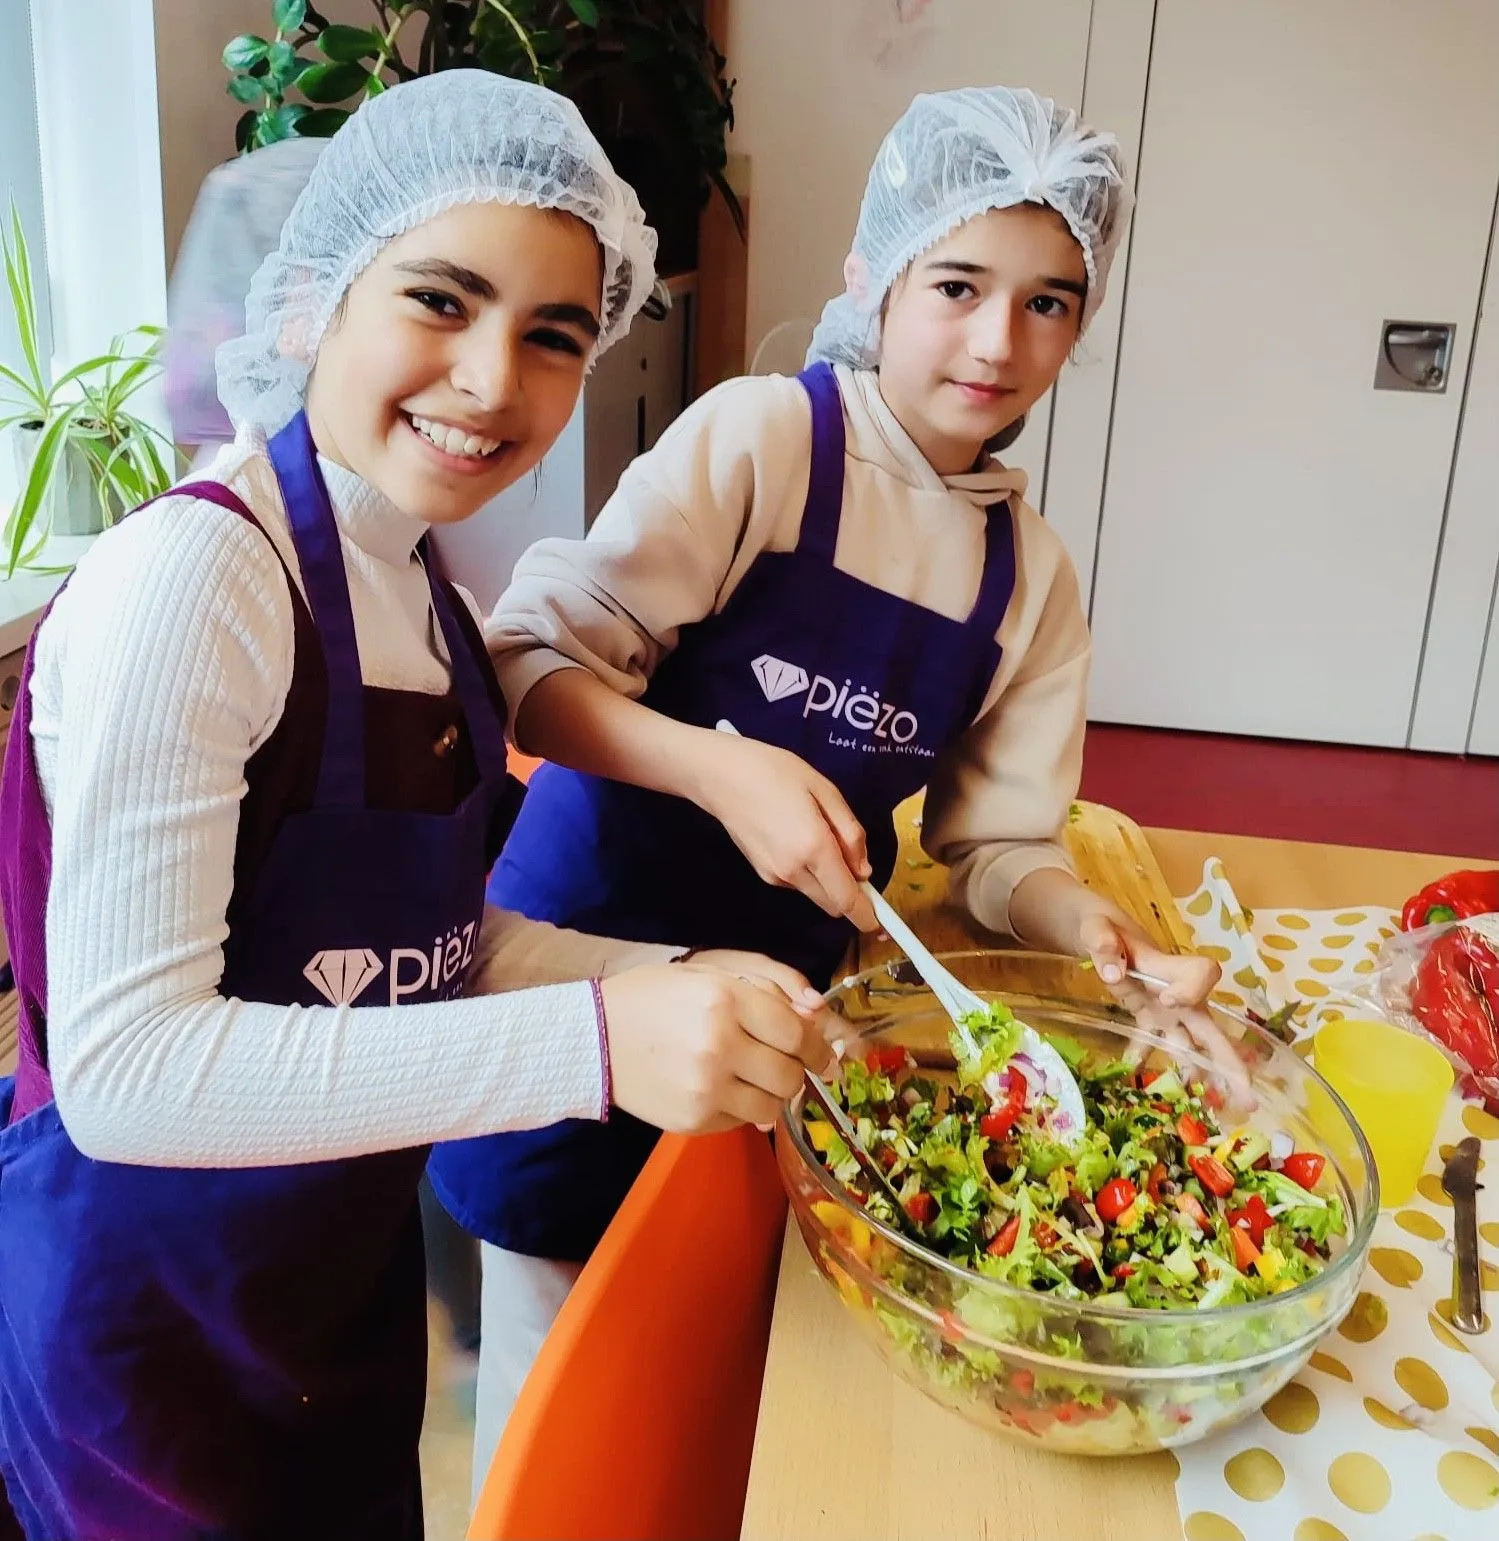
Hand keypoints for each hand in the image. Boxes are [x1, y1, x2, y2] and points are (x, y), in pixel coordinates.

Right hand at [600, 963, 834, 1133]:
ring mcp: (706, 1088)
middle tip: (785, 1064)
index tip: (823, 1054)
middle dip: (796, 1070)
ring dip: (772, 1093)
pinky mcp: (694, 1120)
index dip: (817, 1046)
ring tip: (753, 1078)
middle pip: (791, 1074)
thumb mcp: (708, 974)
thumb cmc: (652, 997)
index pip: (796, 1032)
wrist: (592, 1039)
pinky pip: (742, 1121)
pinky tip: (721, 1089)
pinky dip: (742, 1108)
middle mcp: (720, 1046)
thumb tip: (816, 1015)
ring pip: (772, 1105)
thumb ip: (767, 987)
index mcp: (725, 1000)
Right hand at [688, 733, 877, 931]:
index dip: (867, 916)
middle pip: (833, 905)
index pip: (847, 899)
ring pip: (816, 894)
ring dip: (828, 881)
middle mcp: (794, 871)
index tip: (881, 923)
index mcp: (814, 848)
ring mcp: (775, 876)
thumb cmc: (776, 772)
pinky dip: (809, 872)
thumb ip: (850, 833)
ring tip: (818, 836)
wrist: (721, 776)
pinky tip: (797, 838)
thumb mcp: (826, 791)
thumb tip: (864, 870)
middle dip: (849, 894)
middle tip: (853, 860)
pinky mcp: (762, 874)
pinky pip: (798, 883)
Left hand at [1078, 912, 1249, 1100]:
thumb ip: (1102, 943)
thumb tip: (1111, 969)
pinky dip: (1149, 1064)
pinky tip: (1141, 1086)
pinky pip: (1154, 1045)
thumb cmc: (1102, 925)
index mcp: (1169, 966)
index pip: (1203, 974)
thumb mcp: (1095, 926)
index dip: (1192, 989)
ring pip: (1190, 1044)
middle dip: (1229, 1060)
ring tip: (1213, 1108)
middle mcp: (1176, 992)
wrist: (1099, 932)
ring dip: (1201, 1074)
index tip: (1168, 1001)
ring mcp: (1164, 1009)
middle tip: (1248, 1096)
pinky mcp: (1148, 1019)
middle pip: (1210, 1026)